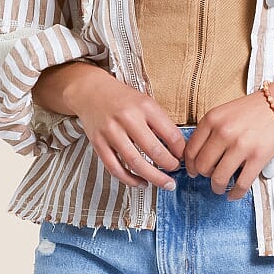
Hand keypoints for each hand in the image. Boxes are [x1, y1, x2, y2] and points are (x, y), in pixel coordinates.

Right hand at [68, 75, 185, 190]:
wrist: (90, 91)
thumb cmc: (122, 98)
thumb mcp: (145, 101)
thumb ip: (159, 122)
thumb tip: (177, 148)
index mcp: (144, 106)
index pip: (170, 133)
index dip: (180, 150)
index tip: (183, 156)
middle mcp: (127, 118)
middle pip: (154, 151)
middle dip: (169, 165)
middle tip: (176, 171)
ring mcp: (111, 132)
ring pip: (135, 163)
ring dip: (153, 177)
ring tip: (165, 183)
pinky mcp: (98, 143)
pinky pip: (115, 168)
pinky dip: (130, 180)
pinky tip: (142, 183)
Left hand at [183, 90, 273, 199]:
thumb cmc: (256, 108)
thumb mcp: (226, 112)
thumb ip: (212, 130)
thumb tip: (199, 157)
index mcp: (213, 118)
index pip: (191, 150)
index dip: (190, 165)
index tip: (193, 171)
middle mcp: (224, 131)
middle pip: (202, 166)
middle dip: (204, 176)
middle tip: (210, 177)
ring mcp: (241, 145)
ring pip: (218, 178)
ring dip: (217, 187)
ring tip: (221, 188)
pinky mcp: (258, 157)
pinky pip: (241, 184)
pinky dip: (235, 194)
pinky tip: (234, 194)